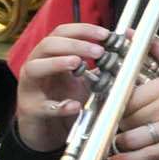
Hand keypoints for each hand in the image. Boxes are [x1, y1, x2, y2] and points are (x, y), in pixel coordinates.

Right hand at [15, 22, 111, 150]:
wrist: (48, 129)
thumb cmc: (66, 99)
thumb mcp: (87, 80)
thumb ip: (103, 65)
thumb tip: (128, 46)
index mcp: (52, 56)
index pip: (62, 33)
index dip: (82, 30)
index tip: (105, 34)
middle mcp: (38, 66)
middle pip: (47, 45)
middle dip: (74, 44)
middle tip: (99, 51)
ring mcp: (31, 88)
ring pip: (35, 68)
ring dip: (57, 63)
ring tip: (78, 62)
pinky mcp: (32, 110)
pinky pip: (43, 106)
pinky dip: (59, 106)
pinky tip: (75, 106)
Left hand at [110, 42, 158, 159]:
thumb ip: (158, 49)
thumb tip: (132, 34)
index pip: (126, 96)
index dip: (112, 101)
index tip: (109, 103)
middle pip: (126, 117)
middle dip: (116, 120)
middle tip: (113, 121)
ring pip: (133, 137)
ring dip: (120, 140)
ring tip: (116, 138)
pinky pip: (149, 154)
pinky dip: (129, 159)